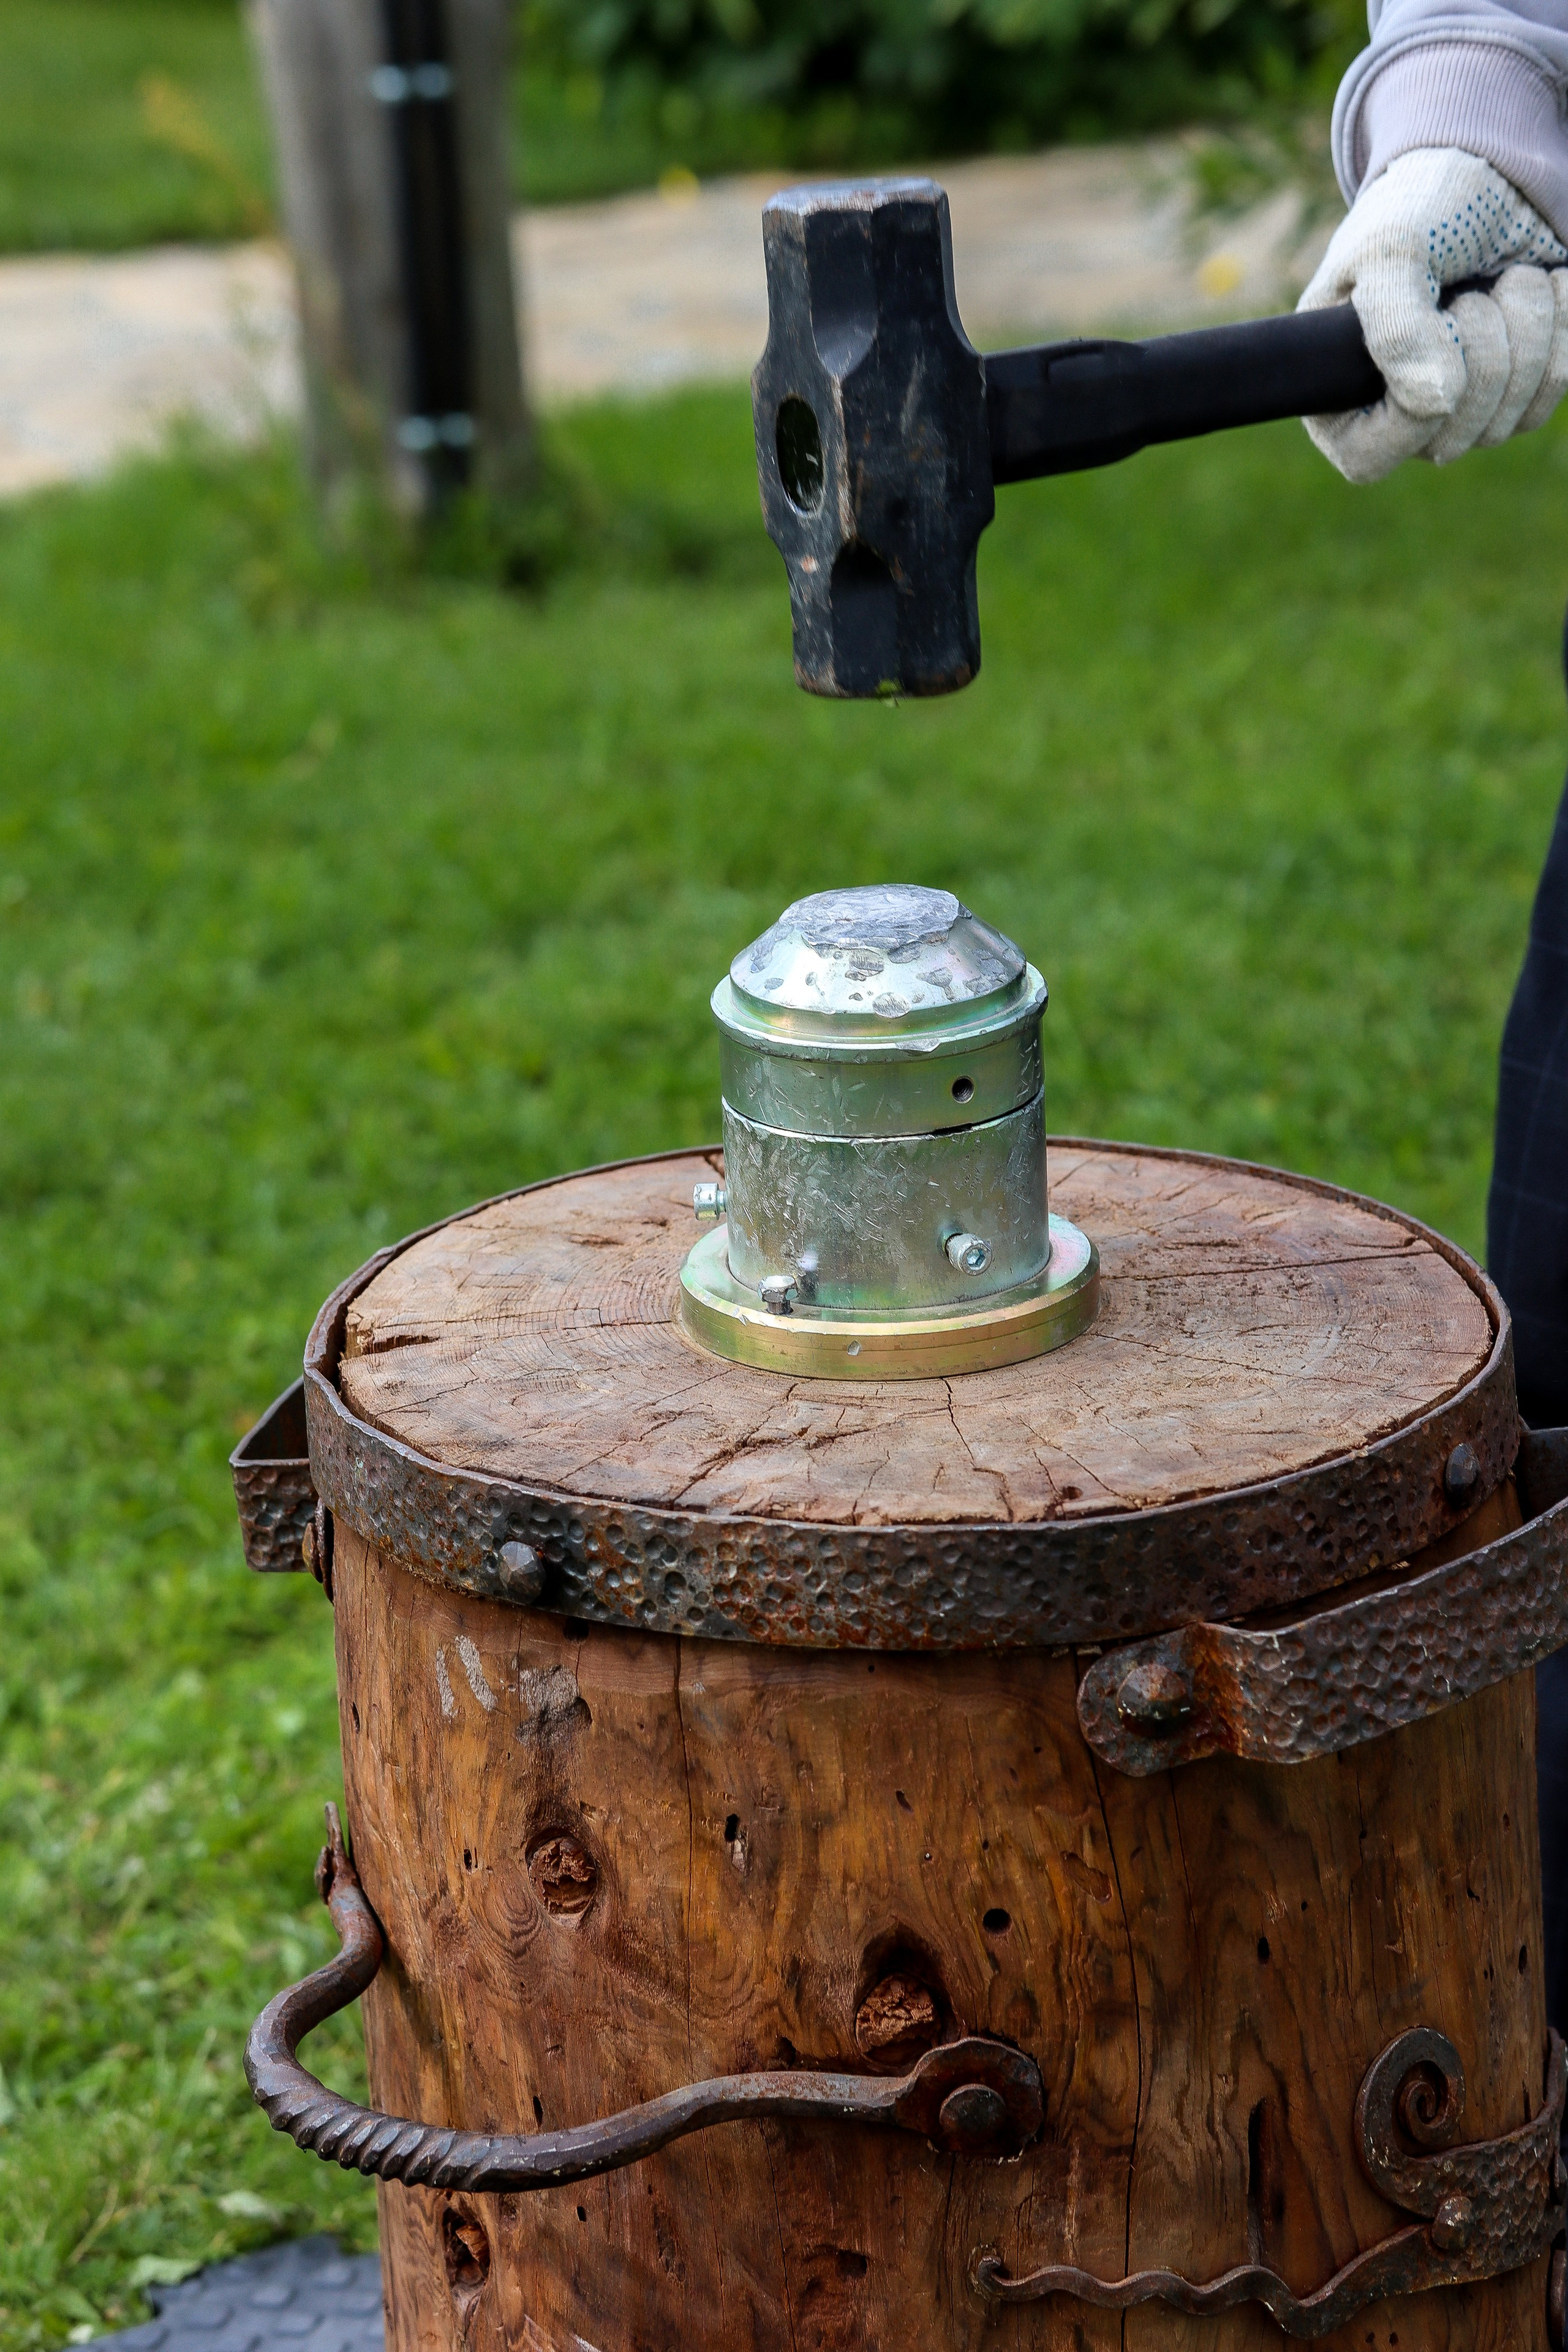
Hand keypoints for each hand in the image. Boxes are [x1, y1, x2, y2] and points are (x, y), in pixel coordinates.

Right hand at [1298, 146, 1567, 481]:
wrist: (1491, 173)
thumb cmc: (1419, 208)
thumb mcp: (1390, 250)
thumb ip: (1395, 326)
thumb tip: (1435, 403)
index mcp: (1341, 398)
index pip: (1370, 458)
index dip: (1412, 407)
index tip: (1433, 326)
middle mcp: (1403, 419)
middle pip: (1455, 437)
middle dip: (1480, 345)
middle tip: (1469, 289)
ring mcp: (1467, 411)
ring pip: (1512, 416)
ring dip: (1523, 328)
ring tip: (1503, 278)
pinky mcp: (1523, 387)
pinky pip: (1556, 385)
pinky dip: (1559, 323)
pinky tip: (1542, 285)